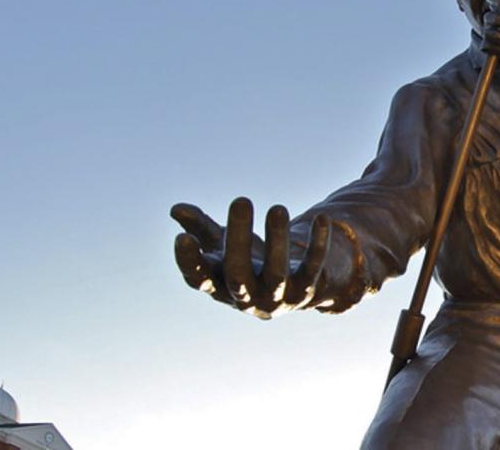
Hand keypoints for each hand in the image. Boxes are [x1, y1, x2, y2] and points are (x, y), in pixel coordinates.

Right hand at [170, 197, 329, 318]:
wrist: (286, 288)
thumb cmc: (245, 260)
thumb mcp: (221, 244)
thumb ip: (200, 227)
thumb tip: (176, 209)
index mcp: (219, 287)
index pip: (199, 279)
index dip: (190, 263)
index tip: (183, 238)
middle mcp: (246, 298)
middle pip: (238, 274)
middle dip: (239, 238)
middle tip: (241, 200)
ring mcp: (277, 298)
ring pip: (277, 273)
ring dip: (278, 240)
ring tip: (277, 207)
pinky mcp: (306, 291)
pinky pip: (312, 268)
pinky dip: (318, 245)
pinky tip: (322, 218)